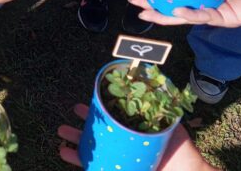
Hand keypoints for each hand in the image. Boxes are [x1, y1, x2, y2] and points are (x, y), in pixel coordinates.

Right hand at [58, 104, 216, 170]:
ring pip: (92, 150)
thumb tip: (152, 79)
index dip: (96, 112)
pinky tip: (65, 152)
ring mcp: (118, 161)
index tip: (82, 104)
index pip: (110, 119)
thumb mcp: (169, 122)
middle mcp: (124, 145)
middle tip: (67, 119)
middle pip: (98, 134)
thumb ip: (159, 104)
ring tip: (61, 135)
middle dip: (80, 127)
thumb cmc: (180, 150)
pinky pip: (94, 167)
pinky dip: (80, 161)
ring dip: (75, 142)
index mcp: (133, 132)